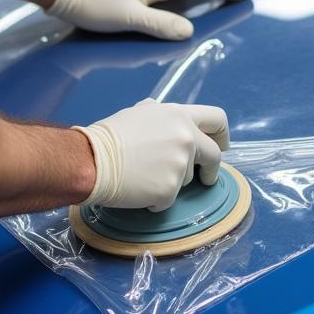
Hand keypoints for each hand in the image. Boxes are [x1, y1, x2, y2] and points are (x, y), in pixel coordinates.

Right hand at [75, 99, 229, 211]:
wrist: (90, 160)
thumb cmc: (109, 137)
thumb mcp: (138, 113)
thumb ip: (159, 114)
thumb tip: (163, 113)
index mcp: (179, 115)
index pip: (218, 119)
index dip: (222, 135)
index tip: (221, 146)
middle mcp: (185, 137)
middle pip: (214, 155)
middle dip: (211, 169)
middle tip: (206, 178)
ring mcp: (179, 165)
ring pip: (187, 179)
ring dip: (171, 182)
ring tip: (143, 176)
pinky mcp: (169, 191)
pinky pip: (169, 200)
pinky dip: (156, 200)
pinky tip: (137, 190)